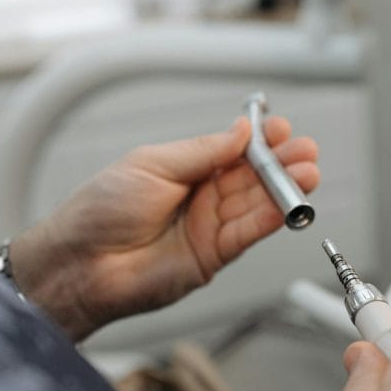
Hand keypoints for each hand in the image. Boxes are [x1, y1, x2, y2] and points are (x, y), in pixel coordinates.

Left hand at [10, 116, 318, 340]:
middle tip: (306, 151)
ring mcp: (208, 227)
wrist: (83, 262)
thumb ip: (202, 151)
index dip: (259, 140)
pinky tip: (288, 204)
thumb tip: (240, 132)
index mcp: (183, 169)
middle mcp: (200, 197)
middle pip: (251, 177)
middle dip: (281, 163)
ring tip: (308, 174)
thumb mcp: (152, 164)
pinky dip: (270, 219)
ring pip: (256, 204)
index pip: (232, 151)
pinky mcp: (213, 256)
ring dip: (284, 189)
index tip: (281, 129)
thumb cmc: (101, 211)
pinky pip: (248, 233)